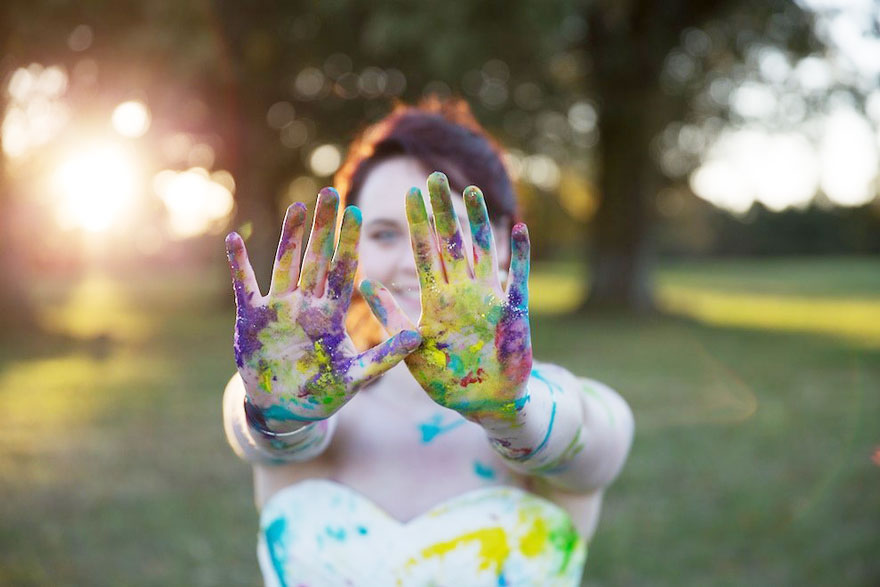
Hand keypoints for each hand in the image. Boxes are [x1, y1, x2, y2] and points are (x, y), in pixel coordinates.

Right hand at [226, 188, 420, 430]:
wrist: (285, 410)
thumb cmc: (324, 391)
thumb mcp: (357, 376)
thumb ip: (385, 356)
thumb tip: (418, 336)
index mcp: (331, 314)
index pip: (343, 270)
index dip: (349, 242)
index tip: (358, 211)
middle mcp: (306, 304)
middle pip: (316, 258)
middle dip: (323, 227)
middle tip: (331, 191)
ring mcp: (279, 309)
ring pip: (285, 264)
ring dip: (290, 236)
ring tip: (297, 206)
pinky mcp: (252, 319)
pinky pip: (246, 286)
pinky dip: (239, 264)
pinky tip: (234, 239)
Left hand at [360, 172, 531, 424]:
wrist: (484, 404)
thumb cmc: (447, 379)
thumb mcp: (411, 348)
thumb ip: (390, 317)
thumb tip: (363, 283)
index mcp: (437, 300)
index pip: (426, 253)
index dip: (419, 224)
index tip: (409, 193)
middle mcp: (463, 293)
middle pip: (452, 243)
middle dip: (444, 211)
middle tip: (435, 176)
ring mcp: (490, 299)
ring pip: (482, 252)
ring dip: (479, 222)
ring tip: (471, 191)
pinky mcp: (514, 312)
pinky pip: (518, 278)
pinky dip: (519, 255)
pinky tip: (519, 228)